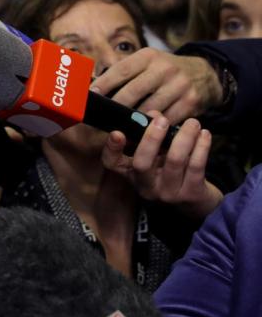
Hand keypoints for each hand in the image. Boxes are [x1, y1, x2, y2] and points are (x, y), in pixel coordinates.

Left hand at [90, 49, 221, 123]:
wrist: (205, 74)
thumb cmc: (163, 71)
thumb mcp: (147, 62)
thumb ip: (123, 73)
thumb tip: (94, 89)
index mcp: (148, 56)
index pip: (121, 70)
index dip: (104, 84)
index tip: (91, 97)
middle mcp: (164, 69)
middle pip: (133, 91)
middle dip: (115, 107)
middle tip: (100, 118)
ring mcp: (179, 86)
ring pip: (148, 109)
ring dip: (132, 122)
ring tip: (116, 129)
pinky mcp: (190, 103)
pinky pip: (166, 120)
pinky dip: (151, 129)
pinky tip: (139, 135)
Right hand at [102, 113, 221, 218]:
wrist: (194, 201)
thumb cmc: (169, 170)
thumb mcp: (156, 156)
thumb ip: (151, 135)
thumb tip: (154, 115)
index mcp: (131, 174)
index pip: (112, 164)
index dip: (112, 149)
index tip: (117, 133)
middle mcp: (146, 186)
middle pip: (142, 163)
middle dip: (151, 139)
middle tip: (162, 120)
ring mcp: (168, 193)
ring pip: (174, 161)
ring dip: (184, 137)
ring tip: (192, 123)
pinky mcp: (190, 193)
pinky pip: (196, 166)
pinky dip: (201, 147)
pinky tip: (205, 134)